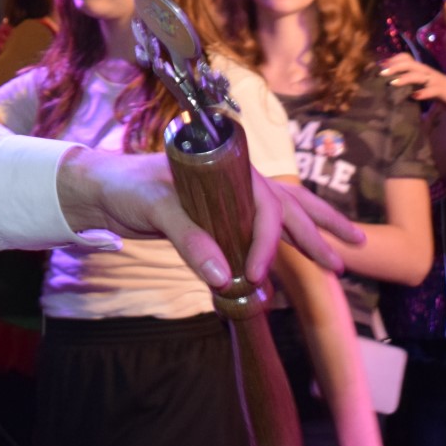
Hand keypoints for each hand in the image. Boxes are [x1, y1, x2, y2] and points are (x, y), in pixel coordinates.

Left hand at [56, 150, 362, 289]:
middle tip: (341, 264)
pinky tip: (301, 255)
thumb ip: (189, 240)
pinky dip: (284, 240)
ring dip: (314, 231)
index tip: (255, 276)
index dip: (267, 242)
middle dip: (318, 232)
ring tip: (344, 253)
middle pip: (289, 203)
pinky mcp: (220, 214)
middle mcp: (236, 178)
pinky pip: (262, 226)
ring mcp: (231, 195)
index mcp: (226, 167)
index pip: (264, 205)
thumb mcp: (154, 209)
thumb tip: (223, 279)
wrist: (100, 188)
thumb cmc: (125, 187)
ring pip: (285, 210)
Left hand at [380, 54, 445, 106]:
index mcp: (420, 69)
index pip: (406, 58)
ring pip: (418, 76)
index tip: (379, 64)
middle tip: (381, 73)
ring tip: (392, 83)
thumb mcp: (421, 82)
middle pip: (410, 64)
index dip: (393, 59)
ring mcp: (434, 80)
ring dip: (405, 78)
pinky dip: (423, 93)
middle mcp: (426, 72)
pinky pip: (431, 90)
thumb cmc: (437, 87)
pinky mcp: (441, 90)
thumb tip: (389, 81)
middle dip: (395, 67)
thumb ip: (409, 80)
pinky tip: (414, 96)